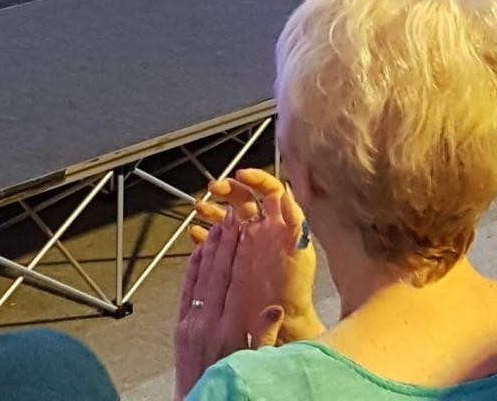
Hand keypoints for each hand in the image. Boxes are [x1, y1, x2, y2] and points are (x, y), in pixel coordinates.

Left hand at [174, 212, 283, 399]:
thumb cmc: (231, 387)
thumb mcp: (255, 364)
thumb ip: (263, 335)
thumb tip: (275, 308)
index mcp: (229, 332)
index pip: (237, 283)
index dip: (243, 255)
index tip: (249, 232)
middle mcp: (208, 323)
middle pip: (219, 273)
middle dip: (227, 241)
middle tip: (234, 216)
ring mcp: (191, 323)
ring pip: (202, 277)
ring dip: (210, 248)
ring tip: (219, 224)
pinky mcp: (180, 327)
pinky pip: (186, 290)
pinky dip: (192, 268)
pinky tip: (198, 250)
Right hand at [192, 169, 321, 345]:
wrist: (283, 321)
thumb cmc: (296, 288)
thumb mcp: (301, 254)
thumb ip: (296, 224)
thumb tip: (290, 192)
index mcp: (279, 223)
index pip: (269, 190)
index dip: (256, 179)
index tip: (241, 174)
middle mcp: (262, 229)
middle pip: (244, 198)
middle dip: (228, 189)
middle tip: (213, 188)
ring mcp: (245, 243)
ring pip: (226, 217)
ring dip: (212, 209)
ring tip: (198, 207)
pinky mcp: (232, 260)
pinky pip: (215, 243)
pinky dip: (204, 236)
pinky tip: (196, 234)